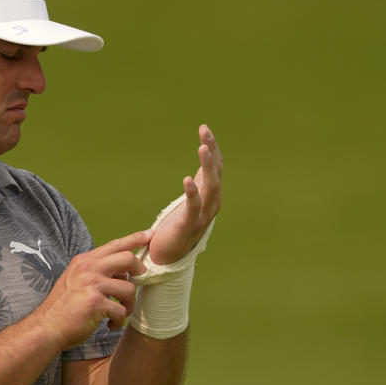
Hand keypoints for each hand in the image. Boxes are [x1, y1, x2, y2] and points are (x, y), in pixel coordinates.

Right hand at [34, 229, 151, 350]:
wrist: (47, 327)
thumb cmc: (63, 307)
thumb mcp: (76, 280)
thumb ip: (96, 272)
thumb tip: (124, 273)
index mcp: (84, 261)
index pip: (114, 245)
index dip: (135, 239)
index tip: (150, 235)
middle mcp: (88, 268)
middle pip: (127, 259)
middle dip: (140, 272)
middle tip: (139, 283)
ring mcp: (91, 284)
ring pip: (129, 288)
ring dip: (129, 305)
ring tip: (119, 314)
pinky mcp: (95, 303)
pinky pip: (121, 310)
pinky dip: (119, 321)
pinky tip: (110, 325)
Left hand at [148, 124, 222, 264]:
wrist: (169, 256)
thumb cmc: (179, 225)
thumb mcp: (192, 197)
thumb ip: (201, 179)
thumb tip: (207, 156)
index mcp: (212, 195)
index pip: (216, 166)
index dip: (212, 147)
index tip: (204, 128)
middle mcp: (213, 203)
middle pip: (216, 173)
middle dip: (211, 151)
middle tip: (205, 132)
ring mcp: (204, 215)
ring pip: (211, 187)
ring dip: (208, 166)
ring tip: (202, 148)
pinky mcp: (190, 225)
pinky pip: (194, 207)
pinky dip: (192, 193)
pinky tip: (187, 179)